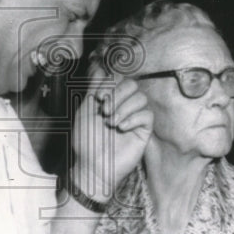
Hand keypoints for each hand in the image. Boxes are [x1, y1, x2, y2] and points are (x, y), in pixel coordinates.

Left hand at [71, 67, 153, 201]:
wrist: (94, 165)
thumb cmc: (86, 140)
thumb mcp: (85, 110)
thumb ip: (94, 89)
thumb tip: (100, 68)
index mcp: (109, 98)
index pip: (118, 78)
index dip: (110, 84)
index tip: (98, 98)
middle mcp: (123, 105)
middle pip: (131, 84)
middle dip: (117, 94)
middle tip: (105, 111)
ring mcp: (135, 117)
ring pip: (141, 97)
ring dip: (124, 107)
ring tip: (112, 122)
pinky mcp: (144, 130)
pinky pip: (147, 114)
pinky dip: (133, 118)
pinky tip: (122, 128)